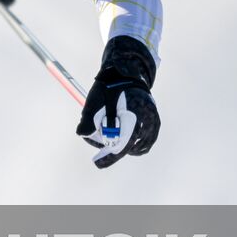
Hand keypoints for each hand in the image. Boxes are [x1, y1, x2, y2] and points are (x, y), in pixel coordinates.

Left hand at [76, 35, 159, 168]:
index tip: (97, 163)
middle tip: (98, 140)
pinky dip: (135, 144)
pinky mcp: (155, 122)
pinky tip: (123, 139)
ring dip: (124, 145)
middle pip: (128, 146)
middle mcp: (147, 119)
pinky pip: (146, 141)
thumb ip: (88, 118)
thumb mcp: (95, 100)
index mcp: (133, 114)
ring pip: (138, 146)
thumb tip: (81, 134)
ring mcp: (153, 121)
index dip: (109, 156)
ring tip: (109, 136)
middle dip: (112, 146)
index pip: (122, 143)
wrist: (126, 73)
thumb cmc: (108, 87)